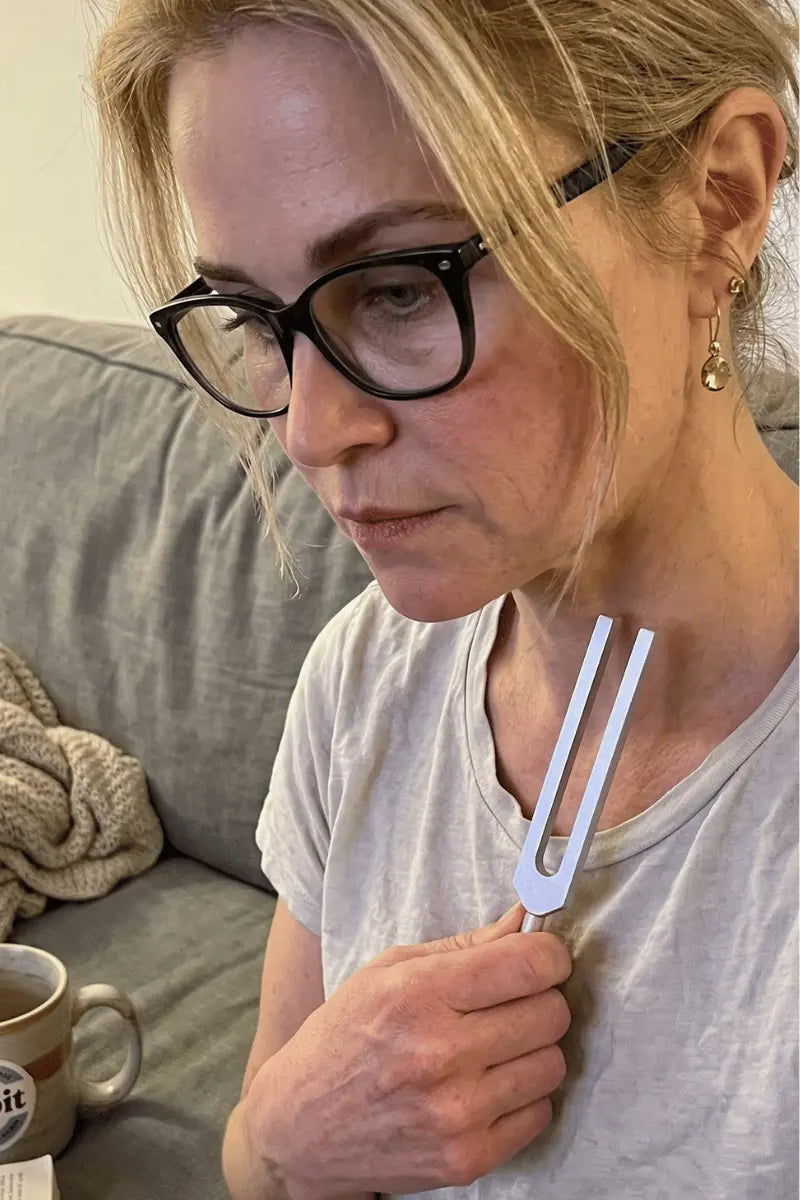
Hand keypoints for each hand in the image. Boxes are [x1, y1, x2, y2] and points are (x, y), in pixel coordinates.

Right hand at [244, 902, 571, 1197]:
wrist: (299, 1127)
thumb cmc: (344, 1038)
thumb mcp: (388, 971)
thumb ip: (465, 945)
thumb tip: (526, 920)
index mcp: (418, 994)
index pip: (528, 964)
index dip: (548, 954)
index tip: (542, 957)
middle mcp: (440, 1053)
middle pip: (551, 1012)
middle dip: (540, 998)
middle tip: (511, 1001)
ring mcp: (456, 1113)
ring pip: (552, 1064)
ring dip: (533, 1050)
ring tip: (494, 1046)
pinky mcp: (467, 1159)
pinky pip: (539, 1114)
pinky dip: (523, 1097)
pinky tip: (486, 1085)